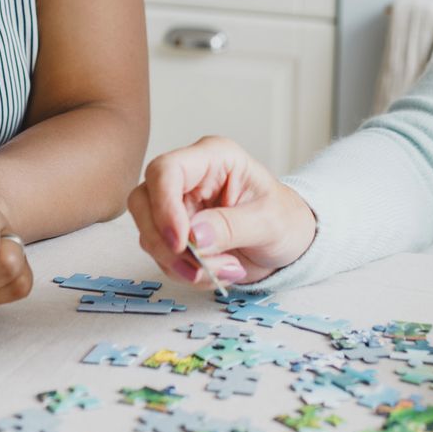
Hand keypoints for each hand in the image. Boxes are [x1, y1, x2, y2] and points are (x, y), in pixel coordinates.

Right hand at [126, 136, 316, 287]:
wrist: (289, 242)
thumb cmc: (285, 218)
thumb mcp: (269, 221)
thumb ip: (232, 226)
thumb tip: (195, 236)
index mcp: (213, 158)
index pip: (167, 170)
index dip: (164, 205)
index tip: (181, 242)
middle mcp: (189, 179)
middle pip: (144, 201)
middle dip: (166, 242)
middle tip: (197, 267)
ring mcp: (178, 206)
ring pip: (149, 234)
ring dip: (180, 263)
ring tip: (224, 269)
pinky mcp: (176, 234)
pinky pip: (162, 256)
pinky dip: (186, 273)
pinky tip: (217, 272)